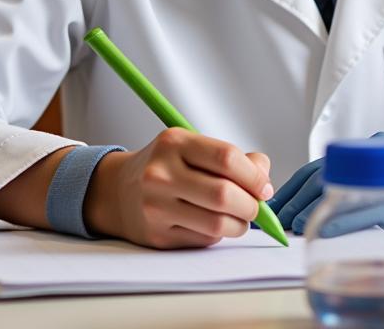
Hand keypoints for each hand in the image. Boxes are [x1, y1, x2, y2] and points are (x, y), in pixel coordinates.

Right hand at [83, 127, 273, 248]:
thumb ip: (233, 158)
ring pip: (217, 224)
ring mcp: (156, 207)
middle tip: (256, 206)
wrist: (118, 191)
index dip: (254, 176)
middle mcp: (162, 174)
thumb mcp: (193, 147)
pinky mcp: (157, 236)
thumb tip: (264, 176)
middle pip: (224, 195)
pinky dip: (219, 235)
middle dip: (251, 205)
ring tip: (240, 218)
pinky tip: (215, 224)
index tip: (264, 187)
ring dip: (240, 225)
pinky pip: (203, 240)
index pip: (226, 158)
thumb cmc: (167, 166)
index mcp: (175, 143)